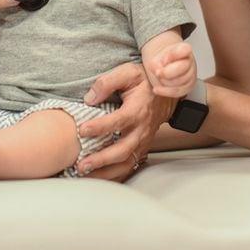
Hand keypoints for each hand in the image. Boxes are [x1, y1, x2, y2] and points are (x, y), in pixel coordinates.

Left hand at [76, 62, 175, 181]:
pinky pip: (128, 165)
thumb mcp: (128, 73)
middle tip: (82, 164)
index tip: (82, 130)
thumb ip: (107, 82)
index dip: (100, 127)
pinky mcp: (140, 148)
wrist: (167, 93)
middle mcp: (141, 129)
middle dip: (101, 159)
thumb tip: (90, 98)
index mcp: (137, 110)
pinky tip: (97, 176)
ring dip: (106, 172)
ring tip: (86, 175)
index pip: (118, 121)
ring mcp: (142, 141)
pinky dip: (113, 174)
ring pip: (125, 162)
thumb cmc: (145, 82)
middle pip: (122, 150)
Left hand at [145, 41, 195, 97]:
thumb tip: (158, 72)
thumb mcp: (155, 57)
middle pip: (181, 67)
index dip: (174, 55)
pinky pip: (177, 91)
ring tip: (159, 77)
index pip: (184, 50)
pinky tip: (157, 89)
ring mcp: (191, 75)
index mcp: (184, 49)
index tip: (164, 60)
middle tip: (158, 72)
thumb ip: (156, 63)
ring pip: (178, 81)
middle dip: (167, 72)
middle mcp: (190, 61)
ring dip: (165, 81)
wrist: (164, 67)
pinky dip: (166, 91)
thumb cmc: (162, 61)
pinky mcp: (188, 87)